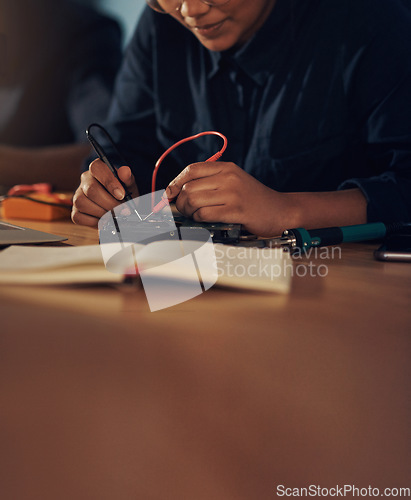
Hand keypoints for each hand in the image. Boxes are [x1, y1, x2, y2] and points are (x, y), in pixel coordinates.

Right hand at [71, 159, 138, 226]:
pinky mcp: (75, 211)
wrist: (120, 206)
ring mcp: (78, 195)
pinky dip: (94, 222)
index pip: (97, 168)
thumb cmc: (123, 193)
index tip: (121, 195)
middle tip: (122, 211)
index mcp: (97, 169)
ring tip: (115, 216)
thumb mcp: (129, 184)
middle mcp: (85, 180)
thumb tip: (125, 171)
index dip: (109, 182)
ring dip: (102, 213)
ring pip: (82, 203)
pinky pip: (78, 217)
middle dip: (109, 203)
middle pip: (91, 190)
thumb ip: (127, 178)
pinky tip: (105, 221)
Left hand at [166, 161, 292, 236]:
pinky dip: (199, 219)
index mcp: (226, 167)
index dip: (175, 182)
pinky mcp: (236, 211)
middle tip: (185, 210)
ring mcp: (233, 194)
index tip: (168, 194)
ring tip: (195, 216)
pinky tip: (205, 220)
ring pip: (194, 201)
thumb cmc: (253, 199)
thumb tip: (178, 193)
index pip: (191, 170)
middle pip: (189, 188)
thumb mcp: (234, 181)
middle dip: (181, 202)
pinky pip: (205, 214)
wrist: (280, 210)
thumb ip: (210, 182)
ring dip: (189, 212)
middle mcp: (229, 177)